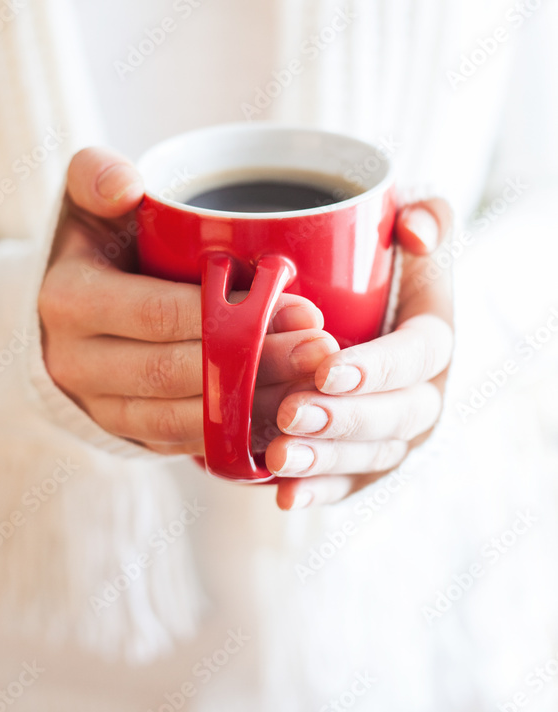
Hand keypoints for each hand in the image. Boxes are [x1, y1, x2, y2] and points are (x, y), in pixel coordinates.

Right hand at [38, 147, 336, 455]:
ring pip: (183, 420)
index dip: (227, 313)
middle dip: (255, 364)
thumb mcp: (88, 198)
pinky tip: (290, 414)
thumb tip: (126, 187)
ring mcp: (101, 406)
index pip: (155, 315)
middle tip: (321, 347)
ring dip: (255, 407)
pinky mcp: (129, 433)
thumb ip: (97, 175)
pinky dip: (237, 433)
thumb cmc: (99, 239)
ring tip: (317, 383)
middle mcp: (75, 363)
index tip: (296, 301)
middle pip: (175, 374)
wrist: (72, 305)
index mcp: (68, 301)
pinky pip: (185, 444)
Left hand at [265, 199, 454, 509]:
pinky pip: (346, 484)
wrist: (346, 308)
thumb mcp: (406, 225)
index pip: (418, 356)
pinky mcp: (362, 461)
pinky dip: (318, 491)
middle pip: (394, 417)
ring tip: (278, 455)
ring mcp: (393, 434)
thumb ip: (425, 215)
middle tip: (290, 411)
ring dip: (325, 460)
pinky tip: (284, 496)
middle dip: (343, 419)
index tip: (326, 367)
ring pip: (368, 456)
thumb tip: (413, 231)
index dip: (378, 367)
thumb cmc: (375, 264)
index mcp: (433, 339)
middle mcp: (422, 394)